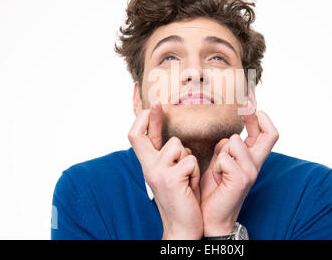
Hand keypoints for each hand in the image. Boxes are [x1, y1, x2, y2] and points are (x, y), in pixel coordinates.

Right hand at [128, 103, 202, 239]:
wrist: (182, 227)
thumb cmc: (181, 197)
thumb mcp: (172, 173)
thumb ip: (170, 154)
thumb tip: (174, 135)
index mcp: (148, 164)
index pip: (136, 136)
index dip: (141, 118)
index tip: (151, 105)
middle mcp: (148, 167)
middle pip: (137, 135)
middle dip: (149, 117)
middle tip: (157, 105)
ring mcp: (156, 172)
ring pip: (178, 145)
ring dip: (188, 158)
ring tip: (187, 176)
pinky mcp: (169, 179)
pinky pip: (190, 161)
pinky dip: (195, 172)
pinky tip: (190, 186)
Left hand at [200, 103, 278, 235]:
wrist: (211, 217)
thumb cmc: (214, 189)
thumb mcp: (220, 162)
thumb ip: (227, 148)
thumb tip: (230, 133)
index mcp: (251, 158)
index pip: (266, 132)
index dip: (260, 115)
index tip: (248, 102)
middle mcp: (256, 164)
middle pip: (271, 133)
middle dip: (256, 115)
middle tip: (245, 106)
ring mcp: (251, 171)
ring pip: (235, 140)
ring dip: (221, 151)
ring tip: (217, 168)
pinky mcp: (242, 179)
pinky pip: (225, 158)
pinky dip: (216, 165)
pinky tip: (216, 178)